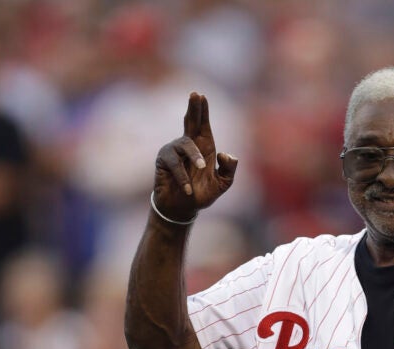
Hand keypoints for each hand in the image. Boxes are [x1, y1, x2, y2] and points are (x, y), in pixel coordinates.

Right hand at [153, 92, 237, 220]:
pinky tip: (189, 189)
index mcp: (204, 148)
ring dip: (195, 156)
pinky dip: (184, 177)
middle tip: (195, 94)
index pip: (203, 125)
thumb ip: (229, 169)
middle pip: (190, 122)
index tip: (201, 96)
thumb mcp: (222, 183)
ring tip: (202, 168)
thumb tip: (225, 153)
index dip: (202, 111)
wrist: (183, 209)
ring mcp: (174, 152)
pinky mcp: (163, 161)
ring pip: (185, 144)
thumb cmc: (202, 194)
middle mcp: (188, 146)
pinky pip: (175, 164)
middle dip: (193, 108)